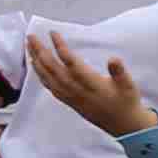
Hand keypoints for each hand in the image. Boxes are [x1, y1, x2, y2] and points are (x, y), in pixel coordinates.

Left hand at [37, 44, 153, 139]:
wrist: (122, 125)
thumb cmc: (126, 102)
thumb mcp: (129, 86)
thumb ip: (120, 72)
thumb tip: (113, 59)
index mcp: (90, 84)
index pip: (71, 62)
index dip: (60, 47)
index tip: (53, 33)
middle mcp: (76, 90)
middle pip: (53, 69)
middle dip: (40, 51)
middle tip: (31, 36)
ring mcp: (70, 97)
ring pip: (48, 77)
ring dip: (36, 61)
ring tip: (28, 46)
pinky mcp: (68, 101)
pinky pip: (49, 86)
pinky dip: (40, 75)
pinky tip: (35, 66)